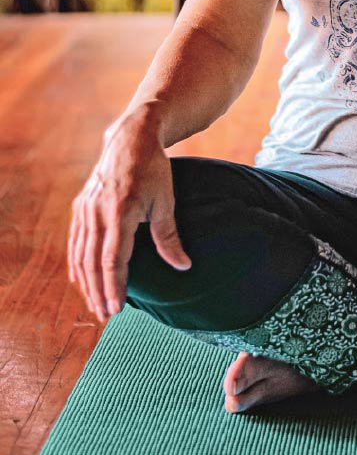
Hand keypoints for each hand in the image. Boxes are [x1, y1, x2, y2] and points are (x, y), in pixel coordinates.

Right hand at [67, 120, 191, 321]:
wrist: (130, 139)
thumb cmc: (154, 170)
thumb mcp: (166, 201)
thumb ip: (169, 236)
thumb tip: (183, 266)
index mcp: (120, 212)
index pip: (113, 259)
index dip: (114, 285)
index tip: (117, 308)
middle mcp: (98, 212)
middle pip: (92, 262)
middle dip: (98, 291)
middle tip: (105, 315)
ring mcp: (86, 209)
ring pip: (80, 254)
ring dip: (86, 282)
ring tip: (95, 304)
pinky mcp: (81, 206)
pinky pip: (75, 241)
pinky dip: (76, 263)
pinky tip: (80, 279)